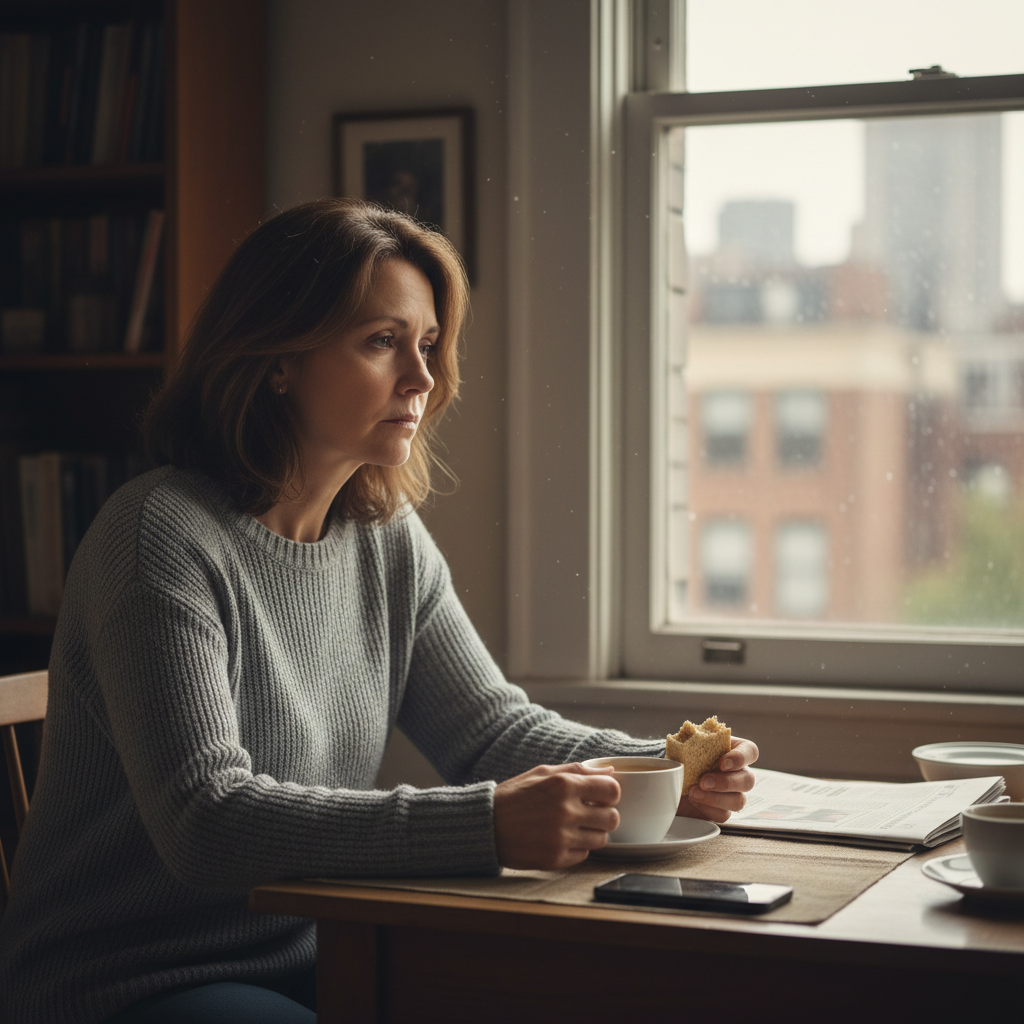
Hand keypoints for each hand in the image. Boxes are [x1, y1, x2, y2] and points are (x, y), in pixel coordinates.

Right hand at [493, 763, 620, 869]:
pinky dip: (577, 848)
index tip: (600, 796)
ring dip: (592, 833)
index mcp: (564, 785)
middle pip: (612, 818)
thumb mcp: (542, 773)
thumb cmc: (514, 796)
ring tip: (573, 826)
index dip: (609, 793)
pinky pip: (584, 855)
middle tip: (589, 813)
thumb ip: (577, 770)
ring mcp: (561, 837)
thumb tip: (609, 771)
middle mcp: (565, 811)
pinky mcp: (555, 859)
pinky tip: (560, 838)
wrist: (486, 826)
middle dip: (604, 815)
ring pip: (602, 839)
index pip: (612, 790)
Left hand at [677, 737, 757, 823]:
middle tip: (704, 781)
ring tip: (693, 792)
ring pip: (738, 801)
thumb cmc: (682, 756)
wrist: (672, 777)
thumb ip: (689, 741)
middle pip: (748, 780)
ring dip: (715, 798)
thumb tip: (685, 738)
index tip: (722, 763)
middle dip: (726, 782)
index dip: (741, 757)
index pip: (750, 751)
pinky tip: (694, 800)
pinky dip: (707, 808)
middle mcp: (738, 773)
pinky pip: (723, 814)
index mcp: (733, 750)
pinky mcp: (722, 810)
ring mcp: (733, 793)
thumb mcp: (684, 744)